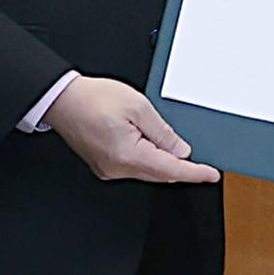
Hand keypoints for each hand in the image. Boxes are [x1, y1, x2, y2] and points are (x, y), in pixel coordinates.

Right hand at [48, 76, 220, 184]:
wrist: (62, 100)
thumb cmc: (93, 99)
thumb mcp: (138, 106)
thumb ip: (163, 132)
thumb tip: (181, 150)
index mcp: (127, 154)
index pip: (170, 169)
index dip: (194, 173)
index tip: (211, 175)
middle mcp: (117, 168)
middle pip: (160, 174)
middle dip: (182, 168)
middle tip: (202, 163)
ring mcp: (108, 169)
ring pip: (148, 172)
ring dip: (165, 163)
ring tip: (177, 148)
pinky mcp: (104, 165)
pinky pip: (135, 167)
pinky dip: (150, 161)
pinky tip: (155, 148)